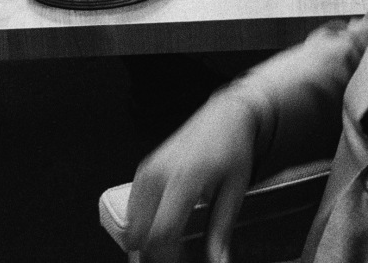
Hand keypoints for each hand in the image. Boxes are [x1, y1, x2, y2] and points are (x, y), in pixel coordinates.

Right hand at [125, 92, 261, 262]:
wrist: (224, 118)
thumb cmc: (233, 149)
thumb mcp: (235, 192)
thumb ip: (222, 231)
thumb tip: (219, 261)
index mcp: (184, 179)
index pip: (162, 232)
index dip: (168, 258)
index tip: (181, 262)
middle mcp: (160, 174)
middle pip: (140, 232)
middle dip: (154, 254)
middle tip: (176, 258)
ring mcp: (148, 170)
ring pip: (132, 223)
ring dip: (147, 241)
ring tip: (171, 246)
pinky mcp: (144, 170)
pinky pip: (132, 209)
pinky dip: (142, 225)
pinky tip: (163, 227)